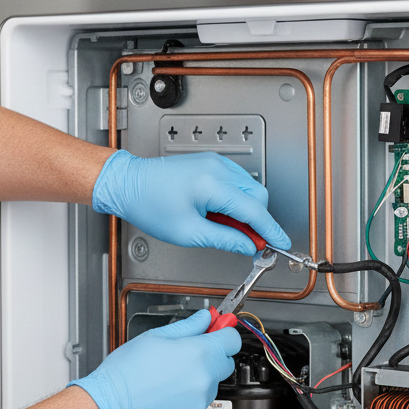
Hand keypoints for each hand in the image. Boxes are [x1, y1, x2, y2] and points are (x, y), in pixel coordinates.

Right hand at [69, 310, 240, 408]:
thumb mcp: (154, 337)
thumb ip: (187, 327)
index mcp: (198, 353)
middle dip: (211, 357)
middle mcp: (205, 379)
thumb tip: (204, 319)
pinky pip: (198, 406)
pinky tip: (166, 396)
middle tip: (186, 355)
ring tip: (168, 379)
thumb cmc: (125, 373)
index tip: (217, 332)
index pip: (232, 339)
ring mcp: (200, 403)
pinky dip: (187, 401)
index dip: (223, 333)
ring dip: (197, 380)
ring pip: (210, 386)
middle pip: (224, 363)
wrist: (110, 408)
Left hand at [92, 149, 290, 255]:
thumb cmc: (149, 204)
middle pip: (258, 196)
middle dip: (258, 220)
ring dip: (247, 210)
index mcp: (212, 185)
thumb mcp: (189, 232)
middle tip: (248, 242)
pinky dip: (237, 200)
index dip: (270, 230)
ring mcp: (215, 163)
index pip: (255, 210)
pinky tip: (221, 213)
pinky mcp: (211, 163)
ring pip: (249, 188)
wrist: (128, 184)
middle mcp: (217, 169)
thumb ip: (225, 239)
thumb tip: (248, 246)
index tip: (280, 243)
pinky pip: (237, 182)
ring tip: (225, 227)